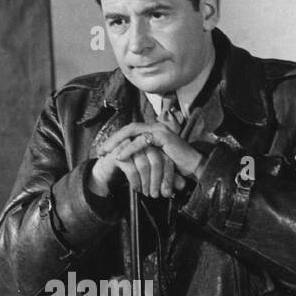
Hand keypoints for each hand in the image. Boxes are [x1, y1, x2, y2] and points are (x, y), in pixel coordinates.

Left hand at [89, 123, 204, 198]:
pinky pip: (141, 141)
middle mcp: (155, 127)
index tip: (104, 150)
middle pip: (128, 128)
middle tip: (100, 150)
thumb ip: (144, 157)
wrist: (194, 167)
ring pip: (132, 132)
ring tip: (106, 152)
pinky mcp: (163, 136)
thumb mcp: (156, 161)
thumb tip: (127, 163)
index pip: (130, 131)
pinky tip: (119, 156)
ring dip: (117, 142)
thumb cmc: (176, 167)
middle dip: (112, 139)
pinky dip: (129, 148)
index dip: (116, 139)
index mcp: (153, 132)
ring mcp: (159, 130)